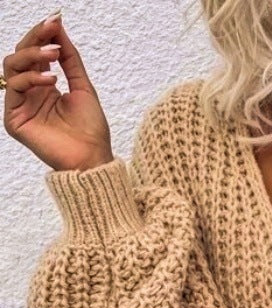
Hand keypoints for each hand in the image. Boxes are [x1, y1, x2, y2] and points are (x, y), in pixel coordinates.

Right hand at [3, 13, 113, 170]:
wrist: (93, 159)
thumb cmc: (91, 130)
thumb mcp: (82, 85)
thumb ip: (69, 57)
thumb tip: (58, 26)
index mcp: (43, 87)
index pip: (34, 53)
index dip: (42, 34)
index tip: (55, 19)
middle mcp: (30, 94)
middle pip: (20, 55)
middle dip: (35, 39)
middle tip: (52, 32)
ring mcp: (20, 106)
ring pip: (12, 66)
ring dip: (32, 55)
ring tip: (54, 54)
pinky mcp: (14, 119)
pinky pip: (15, 87)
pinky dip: (31, 77)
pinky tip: (51, 80)